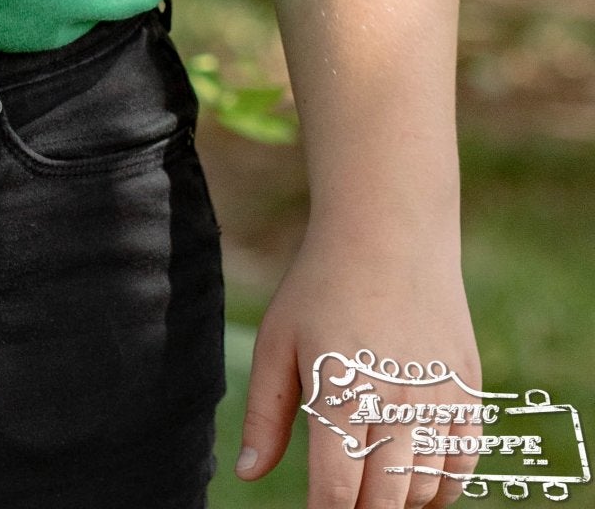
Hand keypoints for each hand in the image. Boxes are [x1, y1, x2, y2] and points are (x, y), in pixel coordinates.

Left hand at [234, 222, 483, 507]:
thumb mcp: (277, 342)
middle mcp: (397, 403)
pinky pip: (462, 463)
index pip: (338, 491)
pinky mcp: (468, 390)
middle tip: (341, 503)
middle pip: (385, 500)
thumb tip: (247, 474)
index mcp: (342, 392)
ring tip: (372, 493)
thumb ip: (265, 415)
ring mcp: (440, 398)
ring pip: (427, 491)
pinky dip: (440, 486)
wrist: (389, 234)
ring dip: (399, 504)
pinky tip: (412, 481)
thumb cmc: (321, 286)